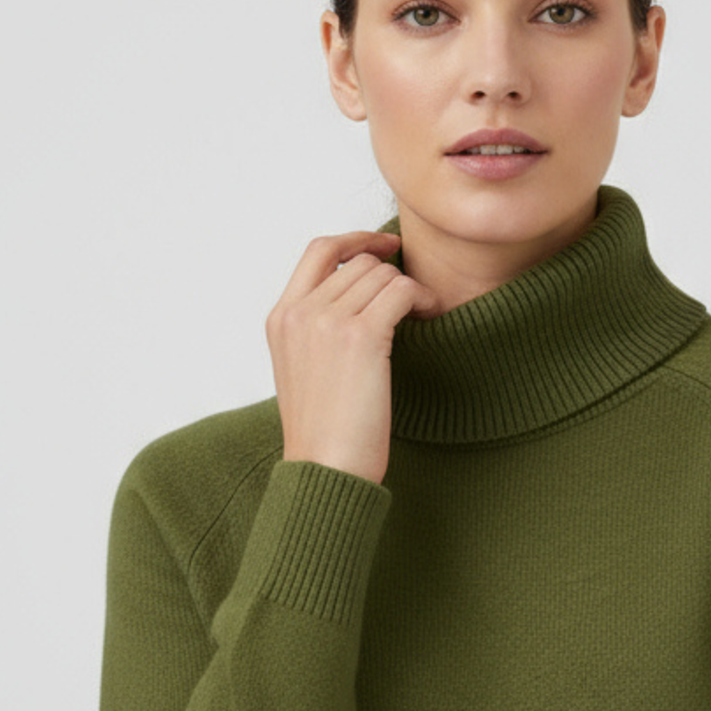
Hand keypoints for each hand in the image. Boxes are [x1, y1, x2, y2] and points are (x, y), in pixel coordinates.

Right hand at [265, 229, 438, 486]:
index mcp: (280, 318)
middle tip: (414, 298)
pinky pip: (401, 292)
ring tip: (423, 311)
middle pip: (358, 262)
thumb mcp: (304, 372)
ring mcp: (326, 321)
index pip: (318, 251)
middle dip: (391, 276)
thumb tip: (359, 300)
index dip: (356, 240)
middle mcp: (299, 313)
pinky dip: (422, 297)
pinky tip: (431, 313)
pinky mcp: (361, 336)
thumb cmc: (324, 435)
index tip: (386, 247)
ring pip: (382, 275)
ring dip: (409, 289)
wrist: (325, 470)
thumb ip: (317, 331)